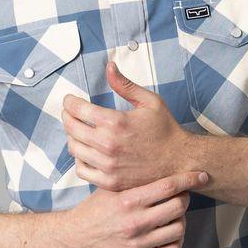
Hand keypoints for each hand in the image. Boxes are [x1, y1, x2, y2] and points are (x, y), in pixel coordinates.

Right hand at [59, 170, 208, 247]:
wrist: (74, 238)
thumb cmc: (94, 209)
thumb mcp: (110, 188)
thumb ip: (134, 179)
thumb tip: (163, 161)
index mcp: (128, 200)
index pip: (168, 186)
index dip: (189, 178)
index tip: (200, 175)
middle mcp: (135, 222)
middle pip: (179, 206)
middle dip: (184, 198)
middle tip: (180, 196)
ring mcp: (138, 243)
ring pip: (179, 229)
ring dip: (181, 220)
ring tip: (173, 215)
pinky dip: (176, 240)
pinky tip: (169, 233)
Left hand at [61, 61, 209, 190]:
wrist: (180, 160)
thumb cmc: (165, 129)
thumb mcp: (149, 101)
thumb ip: (125, 84)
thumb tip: (109, 66)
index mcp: (115, 122)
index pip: (78, 109)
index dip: (69, 102)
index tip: (69, 100)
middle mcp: (108, 144)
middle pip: (71, 128)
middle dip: (67, 117)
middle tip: (70, 113)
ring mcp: (108, 165)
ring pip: (74, 149)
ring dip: (72, 137)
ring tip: (78, 131)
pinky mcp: (110, 181)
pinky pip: (82, 170)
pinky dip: (79, 160)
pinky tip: (85, 152)